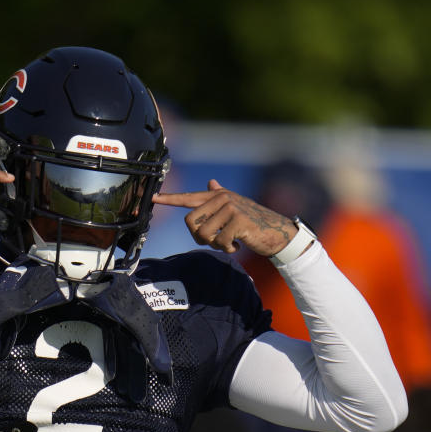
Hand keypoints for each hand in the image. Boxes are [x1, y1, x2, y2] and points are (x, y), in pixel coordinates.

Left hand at [152, 179, 295, 255]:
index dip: (169, 199)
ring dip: (214, 245)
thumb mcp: (235, 207)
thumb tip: (212, 182)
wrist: (276, 233)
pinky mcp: (238, 220)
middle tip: (216, 241)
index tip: (153, 198)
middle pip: (190, 222)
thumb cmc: (253, 223)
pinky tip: (237, 245)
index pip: (189, 197)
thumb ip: (220, 197)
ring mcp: (230, 207)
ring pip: (203, 233)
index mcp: (218, 196)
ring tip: (228, 242)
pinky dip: (227, 249)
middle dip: (200, 238)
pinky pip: (219, 241)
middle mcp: (222, 198)